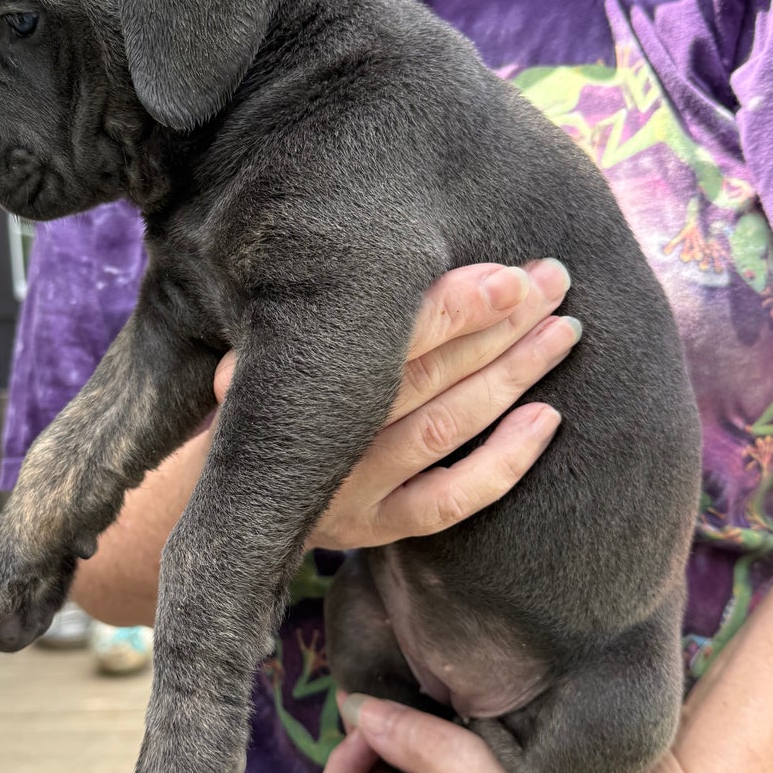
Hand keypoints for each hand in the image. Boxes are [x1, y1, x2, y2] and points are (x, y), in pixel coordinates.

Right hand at [214, 259, 578, 548]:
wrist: (209, 488)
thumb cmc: (258, 391)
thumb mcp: (265, 339)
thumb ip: (321, 306)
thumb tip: (397, 241)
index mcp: (283, 374)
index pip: (383, 337)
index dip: (452, 305)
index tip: (513, 276)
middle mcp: (315, 435)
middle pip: (424, 374)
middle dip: (499, 325)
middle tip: (554, 283)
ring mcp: (343, 489)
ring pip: (443, 427)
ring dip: (510, 376)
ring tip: (563, 334)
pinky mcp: (368, 531)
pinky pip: (445, 502)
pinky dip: (501, 463)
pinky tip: (545, 419)